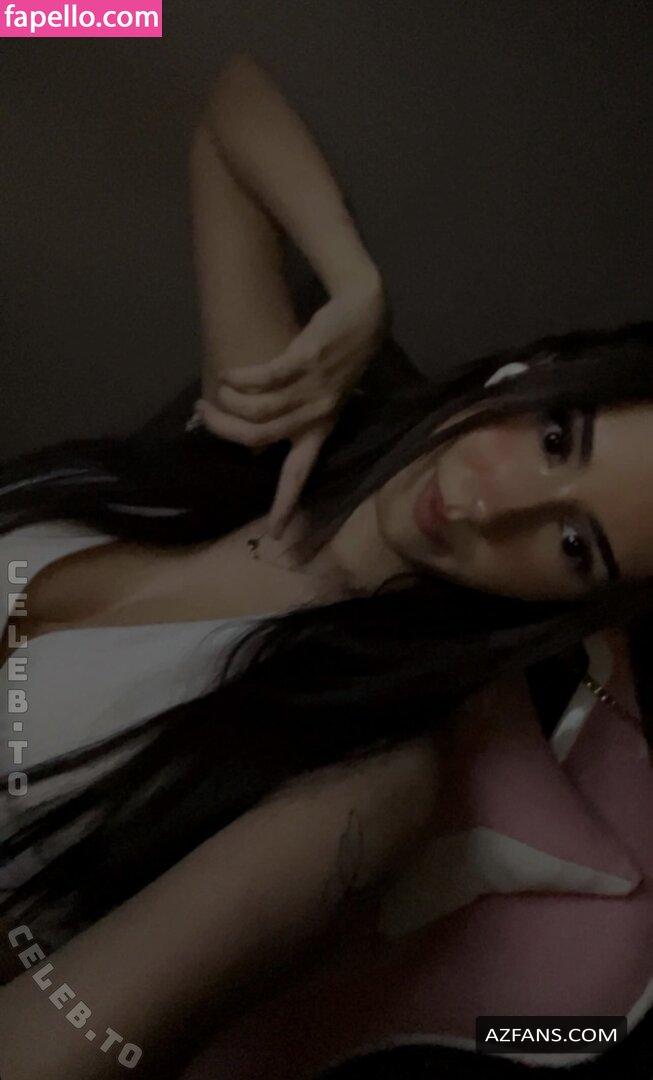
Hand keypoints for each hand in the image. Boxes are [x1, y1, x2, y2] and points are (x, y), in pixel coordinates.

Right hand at [195, 272, 386, 537]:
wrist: (364, 316)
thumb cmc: (337, 361)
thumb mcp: (323, 399)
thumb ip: (294, 420)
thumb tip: (252, 437)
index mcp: (320, 431)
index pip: (300, 474)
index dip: (285, 504)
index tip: (274, 533)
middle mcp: (317, 415)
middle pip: (259, 436)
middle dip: (224, 429)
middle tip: (203, 414)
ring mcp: (312, 388)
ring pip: (257, 408)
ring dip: (228, 401)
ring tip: (215, 391)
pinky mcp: (306, 359)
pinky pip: (263, 376)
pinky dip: (239, 377)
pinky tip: (228, 374)